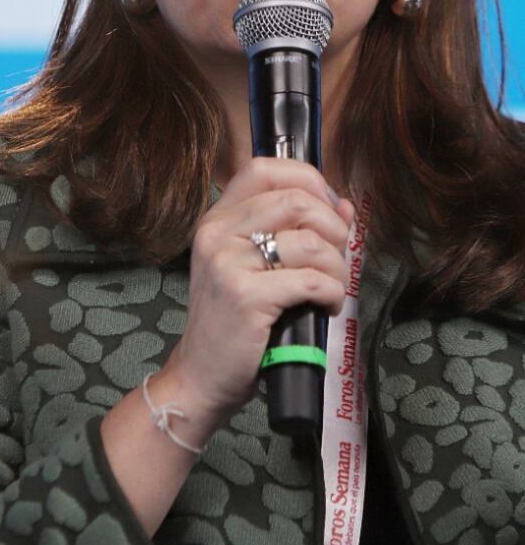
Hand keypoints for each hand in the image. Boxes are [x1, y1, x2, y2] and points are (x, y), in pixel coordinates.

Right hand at [165, 157, 354, 425]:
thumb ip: (290, 232)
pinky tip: (326, 307)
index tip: (328, 211)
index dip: (308, 181)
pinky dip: (334, 294)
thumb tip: (343, 205)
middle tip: (337, 260)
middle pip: (296, 201)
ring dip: (338, 268)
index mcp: (216, 221)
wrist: (202, 374)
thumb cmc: (233, 323)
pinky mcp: (245, 296)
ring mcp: (227, 264)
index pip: (265, 169)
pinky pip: (313, 281)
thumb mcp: (250, 268)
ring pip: (311, 242)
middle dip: (334, 229)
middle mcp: (216, 234)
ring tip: (332, 290)